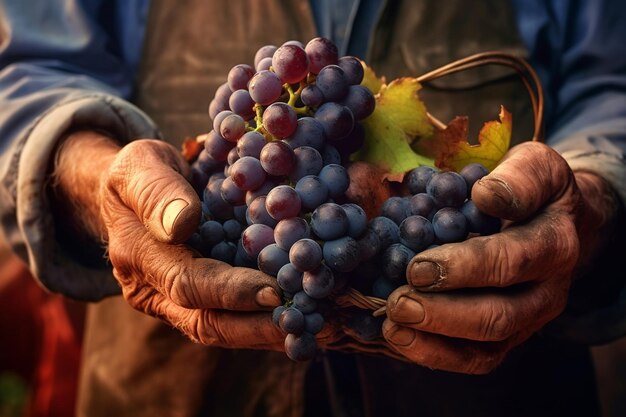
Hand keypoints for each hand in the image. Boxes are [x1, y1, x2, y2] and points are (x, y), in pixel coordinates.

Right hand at [53, 132, 289, 349]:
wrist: (133, 189)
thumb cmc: (139, 172)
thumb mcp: (140, 166)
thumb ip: (156, 191)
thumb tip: (183, 222)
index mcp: (139, 258)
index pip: (187, 283)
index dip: (231, 290)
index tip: (274, 292)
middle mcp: (156, 291)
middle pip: (208, 322)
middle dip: (257, 327)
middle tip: (306, 322)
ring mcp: (177, 301)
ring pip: (223, 328)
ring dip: (267, 332)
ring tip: (312, 326)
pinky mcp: (200, 299)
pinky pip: (232, 318)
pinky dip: (266, 321)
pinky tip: (303, 316)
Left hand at [381, 141, 619, 373]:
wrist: (554, 223)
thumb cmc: (533, 190)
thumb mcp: (535, 166)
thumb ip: (519, 178)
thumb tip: (485, 195)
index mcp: (555, 245)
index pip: (513, 262)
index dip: (464, 267)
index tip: (418, 265)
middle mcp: (546, 293)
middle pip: (498, 316)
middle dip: (443, 313)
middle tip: (398, 301)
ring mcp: (526, 322)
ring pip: (486, 350)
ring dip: (434, 342)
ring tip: (392, 324)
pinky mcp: (504, 338)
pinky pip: (472, 359)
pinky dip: (432, 354)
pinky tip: (397, 335)